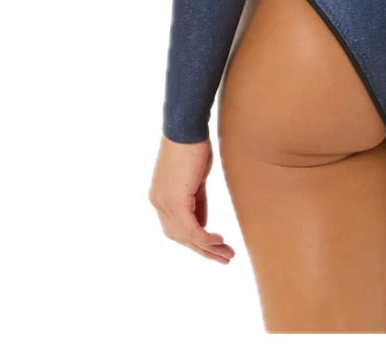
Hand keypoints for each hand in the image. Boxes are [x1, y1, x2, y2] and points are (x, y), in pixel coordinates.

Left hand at [149, 135, 234, 263]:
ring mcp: (164, 202)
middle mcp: (158, 203)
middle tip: (223, 258)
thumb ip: (196, 199)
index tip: (214, 244)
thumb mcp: (195, 178)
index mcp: (160, 196)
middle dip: (203, 250)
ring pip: (186, 236)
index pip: (176, 226)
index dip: (195, 238)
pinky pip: (191, 228)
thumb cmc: (193, 145)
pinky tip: (218, 242)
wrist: (186, 127)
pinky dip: (205, 239)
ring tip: (227, 255)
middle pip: (180, 236)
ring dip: (208, 248)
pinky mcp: (176, 199)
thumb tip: (202, 221)